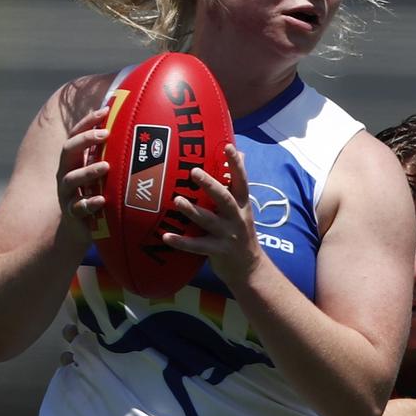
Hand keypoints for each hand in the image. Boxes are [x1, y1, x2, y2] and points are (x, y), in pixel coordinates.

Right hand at [57, 106, 110, 240]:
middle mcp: (66, 173)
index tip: (105, 110)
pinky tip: (101, 201)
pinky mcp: (73, 213)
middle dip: (84, 140)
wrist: (79, 228)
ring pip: (71, 179)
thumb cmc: (94, 192)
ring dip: (89, 171)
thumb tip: (133, 128)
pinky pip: (78, 207)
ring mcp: (67, 194)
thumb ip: (108, 155)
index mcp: (73, 160)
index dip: (87, 122)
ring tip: (106, 166)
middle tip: (105, 134)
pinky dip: (89, 203)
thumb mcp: (99, 172)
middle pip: (68, 151)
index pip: (75, 135)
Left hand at [162, 144, 263, 287]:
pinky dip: (181, 242)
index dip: (236, 164)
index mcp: (243, 204)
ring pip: (208, 221)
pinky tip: (165, 236)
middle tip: (194, 172)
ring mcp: (228, 235)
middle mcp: (237, 218)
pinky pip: (197, 246)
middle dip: (210, 185)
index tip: (229, 147)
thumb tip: (240, 153)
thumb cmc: (241, 232)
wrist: (250, 268)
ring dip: (192, 210)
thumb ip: (237, 184)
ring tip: (177, 200)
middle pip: (224, 198)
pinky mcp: (218, 252)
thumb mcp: (244, 208)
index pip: (241, 181)